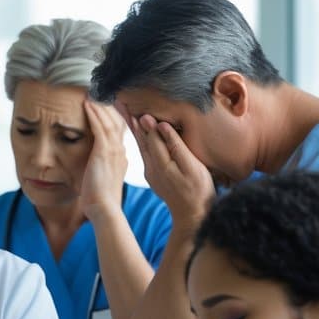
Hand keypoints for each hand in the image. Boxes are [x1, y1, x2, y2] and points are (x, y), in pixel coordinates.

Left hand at [77, 98, 128, 221]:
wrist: (104, 208)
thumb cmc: (99, 199)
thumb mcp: (102, 178)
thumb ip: (100, 168)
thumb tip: (93, 165)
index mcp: (121, 156)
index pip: (119, 130)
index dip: (114, 116)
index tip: (108, 103)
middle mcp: (120, 151)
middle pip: (117, 122)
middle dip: (109, 106)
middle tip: (101, 91)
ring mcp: (114, 151)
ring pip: (109, 121)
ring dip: (100, 106)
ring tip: (92, 93)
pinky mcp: (104, 152)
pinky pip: (100, 127)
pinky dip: (94, 114)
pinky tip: (87, 104)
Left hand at [118, 105, 215, 229]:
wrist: (192, 215)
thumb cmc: (197, 190)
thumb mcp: (191, 166)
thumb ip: (175, 145)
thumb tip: (161, 126)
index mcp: (159, 162)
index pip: (148, 136)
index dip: (142, 119)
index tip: (132, 104)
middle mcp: (151, 167)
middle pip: (140, 139)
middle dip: (131, 121)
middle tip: (121, 102)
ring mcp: (152, 172)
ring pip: (141, 146)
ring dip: (134, 129)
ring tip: (126, 113)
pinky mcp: (155, 175)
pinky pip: (146, 153)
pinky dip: (141, 140)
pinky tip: (140, 134)